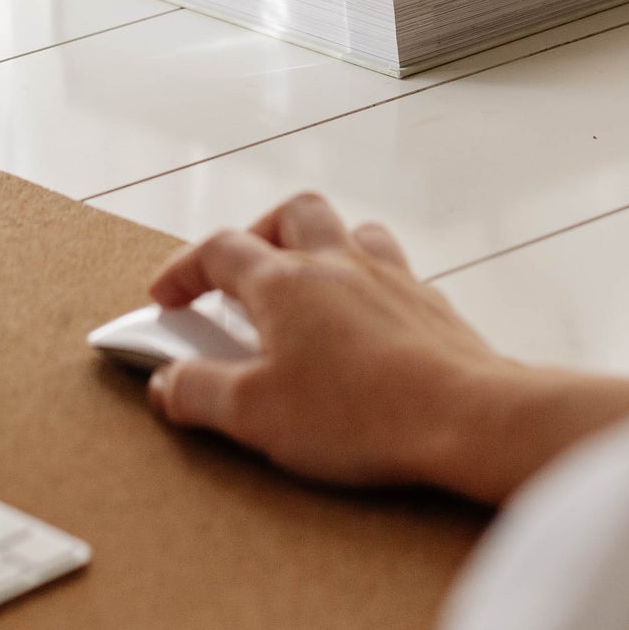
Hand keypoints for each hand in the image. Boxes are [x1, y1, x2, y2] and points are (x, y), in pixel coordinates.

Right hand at [144, 191, 628, 502]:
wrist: (463, 415)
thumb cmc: (357, 414)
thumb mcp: (254, 416)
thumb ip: (200, 393)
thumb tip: (166, 382)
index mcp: (285, 282)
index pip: (219, 251)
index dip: (184, 269)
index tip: (165, 298)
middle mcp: (336, 262)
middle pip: (292, 213)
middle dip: (259, 232)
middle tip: (242, 273)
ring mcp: (389, 277)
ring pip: (349, 230)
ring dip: (320, 246)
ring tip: (307, 285)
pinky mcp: (428, 304)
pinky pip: (392, 269)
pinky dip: (367, 281)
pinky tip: (366, 320)